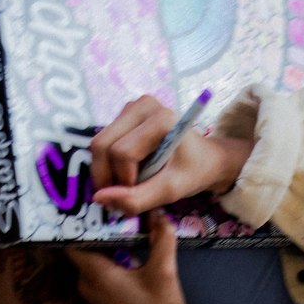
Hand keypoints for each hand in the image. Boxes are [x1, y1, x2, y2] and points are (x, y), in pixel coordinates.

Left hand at [68, 213, 186, 303]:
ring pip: (92, 258)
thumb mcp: (164, 272)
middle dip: (96, 228)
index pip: (72, 240)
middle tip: (110, 206)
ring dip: (105, 242)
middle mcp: (87, 282)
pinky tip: (127, 246)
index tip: (88, 203)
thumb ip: (162, 238)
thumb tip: (158, 214)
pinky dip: (110, 257)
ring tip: (120, 221)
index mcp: (96, 273)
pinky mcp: (102, 298)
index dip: (77, 221)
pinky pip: (99, 270)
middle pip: (83, 246)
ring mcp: (92, 292)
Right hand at [89, 96, 252, 216]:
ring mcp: (130, 108)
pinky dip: (109, 165)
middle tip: (122, 195)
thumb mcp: (170, 191)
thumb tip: (99, 198)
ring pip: (98, 145)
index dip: (124, 181)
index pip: (122, 152)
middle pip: (102, 145)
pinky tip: (128, 172)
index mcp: (160, 118)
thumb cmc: (193, 172)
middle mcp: (141, 105)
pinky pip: (103, 144)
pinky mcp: (123, 116)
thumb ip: (137, 198)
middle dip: (107, 176)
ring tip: (129, 184)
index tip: (139, 195)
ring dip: (107, 172)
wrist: (205, 158)